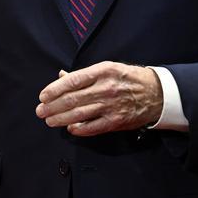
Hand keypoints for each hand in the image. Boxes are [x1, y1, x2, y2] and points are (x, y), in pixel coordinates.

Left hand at [35, 61, 163, 136]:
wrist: (156, 93)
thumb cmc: (129, 78)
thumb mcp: (108, 68)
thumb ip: (84, 75)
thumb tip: (61, 76)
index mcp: (103, 71)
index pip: (73, 80)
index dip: (55, 89)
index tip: (43, 96)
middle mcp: (106, 88)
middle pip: (72, 99)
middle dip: (53, 106)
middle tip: (41, 111)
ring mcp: (111, 106)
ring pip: (79, 114)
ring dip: (61, 119)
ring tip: (49, 120)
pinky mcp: (116, 121)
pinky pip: (92, 127)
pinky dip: (79, 129)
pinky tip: (69, 128)